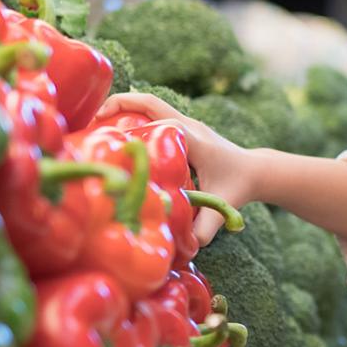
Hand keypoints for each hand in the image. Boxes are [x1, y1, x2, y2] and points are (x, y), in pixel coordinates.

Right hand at [97, 92, 254, 244]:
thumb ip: (207, 226)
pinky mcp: (181, 128)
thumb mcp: (224, 206)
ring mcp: (185, 122)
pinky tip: (113, 134)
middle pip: (149, 102)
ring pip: (148, 104)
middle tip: (91, 122)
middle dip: (119, 105)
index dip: (135, 132)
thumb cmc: (239, 186)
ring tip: (94, 125)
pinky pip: (152, 114)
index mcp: (195, 139)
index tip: (109, 143)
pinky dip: (131, 116)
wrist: (256, 170)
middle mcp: (188, 125)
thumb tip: (186, 245)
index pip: (162, 125)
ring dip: (122, 108)